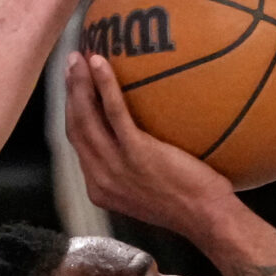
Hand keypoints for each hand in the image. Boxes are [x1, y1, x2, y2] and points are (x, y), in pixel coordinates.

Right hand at [65, 49, 240, 240]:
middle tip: (72, 63)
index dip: (73, 112)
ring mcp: (115, 166)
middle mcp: (100, 177)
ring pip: (86, 118)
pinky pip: (114, 112)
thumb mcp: (147, 191)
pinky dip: (103, 85)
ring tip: (79, 58)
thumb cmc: (189, 204)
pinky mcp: (136, 153)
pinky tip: (100, 63)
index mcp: (99, 186)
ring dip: (79, 84)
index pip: (79, 143)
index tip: (74, 88)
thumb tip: (135, 139)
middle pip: (76, 127)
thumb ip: (132, 170)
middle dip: (70, 92)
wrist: (205, 218)